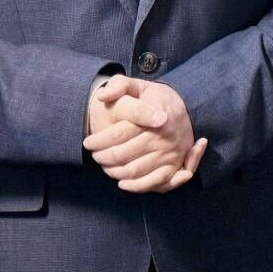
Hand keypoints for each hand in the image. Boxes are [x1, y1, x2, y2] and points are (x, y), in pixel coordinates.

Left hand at [83, 77, 206, 192]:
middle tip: (95, 155)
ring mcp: (171, 153)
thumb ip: (119, 85)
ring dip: (113, 171)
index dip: (98, 140)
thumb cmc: (156, 99)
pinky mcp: (176, 166)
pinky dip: (136, 186)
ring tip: (105, 165)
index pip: (119, 133)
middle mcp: (165, 137)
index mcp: (156, 115)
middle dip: (102, 157)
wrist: (184, 108)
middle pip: (122, 154)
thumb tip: (102, 97)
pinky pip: (154, 182)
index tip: (88, 142)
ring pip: (133, 170)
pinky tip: (122, 182)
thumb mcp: (139, 85)